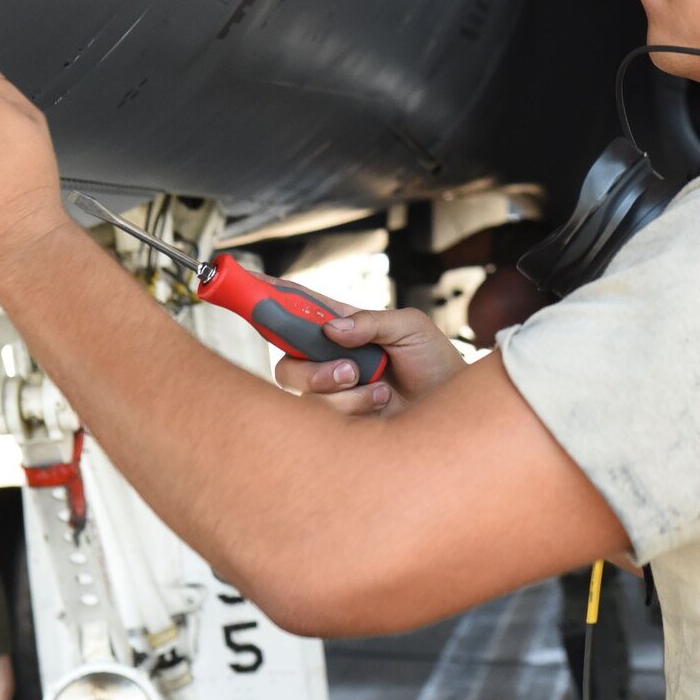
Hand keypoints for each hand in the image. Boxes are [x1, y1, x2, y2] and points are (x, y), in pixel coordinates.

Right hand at [273, 305, 465, 414]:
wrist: (453, 410)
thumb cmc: (435, 362)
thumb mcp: (411, 327)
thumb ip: (371, 322)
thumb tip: (331, 328)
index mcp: (343, 325)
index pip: (298, 305)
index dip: (268, 292)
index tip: (245, 279)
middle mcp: (330, 356)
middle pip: (286, 358)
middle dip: (312, 367)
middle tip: (350, 369)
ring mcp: (332, 390)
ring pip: (302, 389)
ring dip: (342, 390)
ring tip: (381, 389)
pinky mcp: (339, 421)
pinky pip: (323, 415)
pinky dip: (355, 407)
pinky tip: (382, 403)